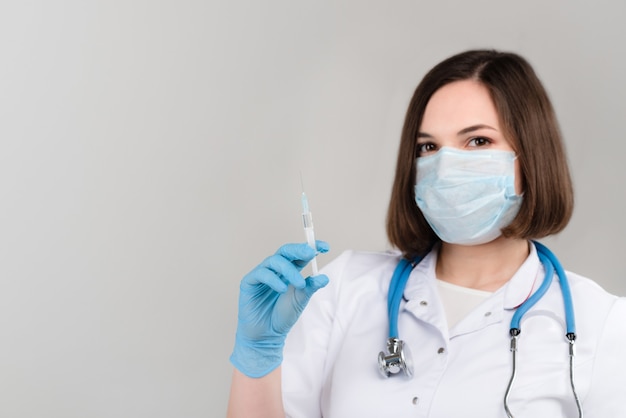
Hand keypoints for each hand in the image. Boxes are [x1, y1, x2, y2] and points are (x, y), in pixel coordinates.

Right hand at [230, 241, 329, 377]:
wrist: (267, 335)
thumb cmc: (283, 316)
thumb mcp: (301, 300)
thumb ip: (310, 287)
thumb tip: (324, 277)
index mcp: (289, 271)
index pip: (300, 254)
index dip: (311, 248)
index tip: (325, 247)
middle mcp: (275, 269)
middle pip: (285, 251)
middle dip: (299, 249)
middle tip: (310, 252)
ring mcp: (262, 274)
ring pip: (275, 261)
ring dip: (289, 270)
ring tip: (299, 284)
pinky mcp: (249, 282)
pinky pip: (261, 273)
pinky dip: (273, 279)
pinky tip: (282, 289)